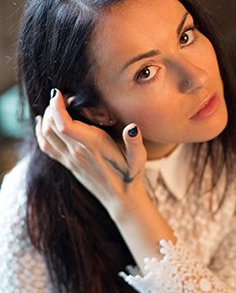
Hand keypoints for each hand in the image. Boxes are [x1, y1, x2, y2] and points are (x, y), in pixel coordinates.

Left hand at [35, 89, 147, 210]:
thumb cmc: (131, 176)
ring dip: (46, 118)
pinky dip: (40, 132)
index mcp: (92, 146)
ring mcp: (70, 159)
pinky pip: (46, 146)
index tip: (59, 93)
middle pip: (51, 126)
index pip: (64, 124)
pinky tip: (42, 123)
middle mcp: (77, 152)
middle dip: (52, 108)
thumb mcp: (139, 159)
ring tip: (54, 107)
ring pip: (45, 135)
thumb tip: (132, 128)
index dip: (57, 107)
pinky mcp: (68, 164)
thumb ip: (135, 143)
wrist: (121, 199)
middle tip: (61, 97)